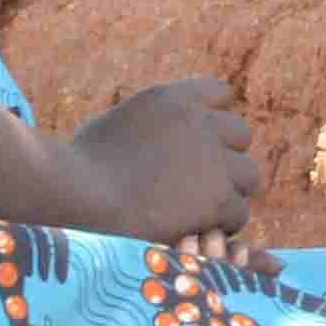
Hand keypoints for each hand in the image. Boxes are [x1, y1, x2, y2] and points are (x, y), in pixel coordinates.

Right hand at [64, 79, 257, 243]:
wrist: (78, 195)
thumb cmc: (78, 167)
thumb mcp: (113, 125)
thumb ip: (147, 125)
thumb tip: (157, 133)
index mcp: (172, 98)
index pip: (219, 93)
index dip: (212, 120)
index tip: (197, 143)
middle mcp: (199, 121)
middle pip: (240, 135)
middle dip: (225, 157)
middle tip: (200, 184)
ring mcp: (212, 159)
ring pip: (247, 175)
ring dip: (229, 192)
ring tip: (200, 212)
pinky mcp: (217, 198)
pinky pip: (238, 212)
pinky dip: (222, 224)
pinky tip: (196, 231)